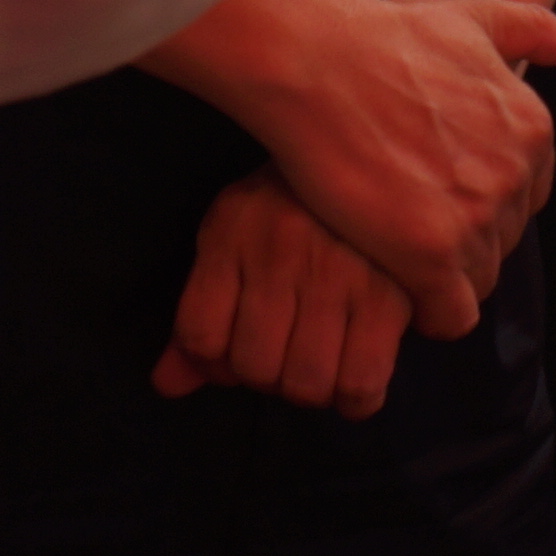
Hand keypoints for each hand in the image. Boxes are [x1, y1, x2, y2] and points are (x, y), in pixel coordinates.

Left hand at [156, 169, 417, 417]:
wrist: (376, 156)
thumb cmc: (296, 205)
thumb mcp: (235, 239)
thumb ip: (201, 314)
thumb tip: (167, 385)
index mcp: (232, 231)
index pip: (200, 336)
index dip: (215, 363)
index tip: (238, 351)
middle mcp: (279, 250)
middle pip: (254, 367)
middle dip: (266, 376)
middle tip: (288, 351)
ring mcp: (337, 273)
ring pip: (305, 383)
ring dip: (310, 388)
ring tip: (323, 362)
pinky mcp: (388, 295)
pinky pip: (359, 384)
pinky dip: (356, 399)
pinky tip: (356, 376)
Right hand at [162, 0, 555, 338]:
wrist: (319, 62)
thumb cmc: (384, 36)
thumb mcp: (471, 15)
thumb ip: (534, 29)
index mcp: (532, 127)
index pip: (525, 196)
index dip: (480, 199)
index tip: (438, 190)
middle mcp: (515, 175)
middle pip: (501, 240)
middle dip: (461, 236)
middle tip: (407, 217)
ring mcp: (477, 218)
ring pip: (477, 279)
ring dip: (442, 274)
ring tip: (394, 247)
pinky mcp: (432, 255)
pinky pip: (451, 315)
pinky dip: (429, 313)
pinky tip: (396, 282)